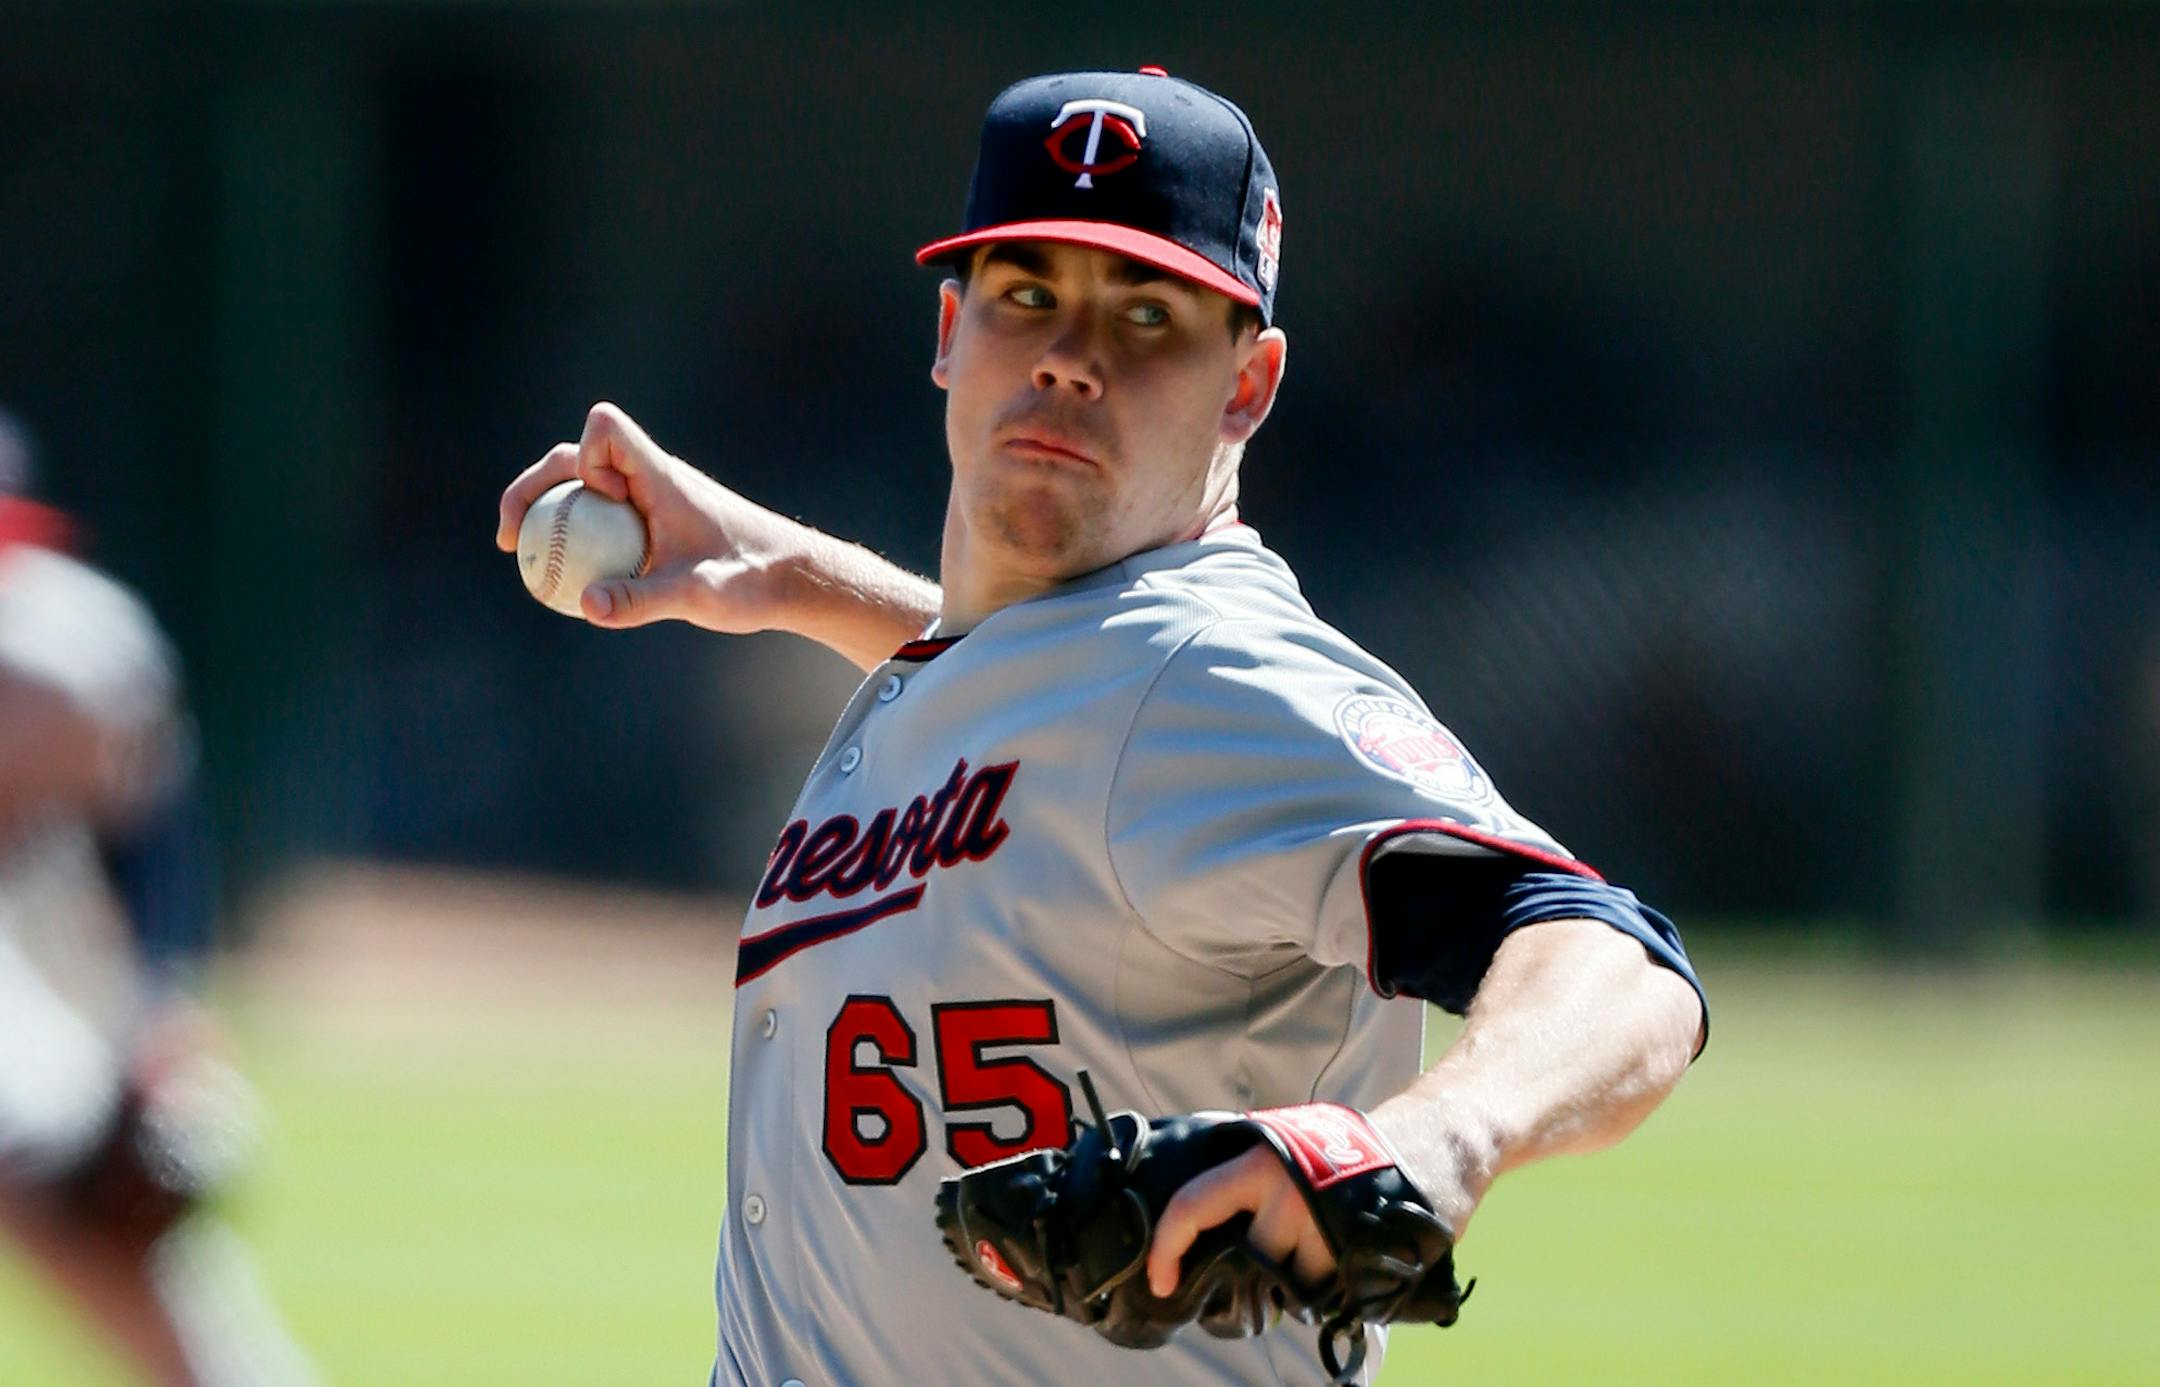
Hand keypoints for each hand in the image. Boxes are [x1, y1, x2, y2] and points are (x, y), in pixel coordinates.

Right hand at [496, 402, 810, 632]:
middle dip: (534, 488)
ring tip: (520, 554)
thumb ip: (641, 600)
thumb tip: (585, 605)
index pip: (606, 427)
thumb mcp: (696, 595)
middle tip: (508, 539)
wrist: (794, 577)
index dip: (586, 457)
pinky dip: (575, 537)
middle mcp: (652, 478)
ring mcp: (651, 498)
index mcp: (661, 477)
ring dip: (548, 512)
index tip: (600, 503)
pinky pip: (602, 518)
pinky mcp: (655, 521)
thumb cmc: (753, 579)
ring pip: (584, 488)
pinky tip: (565, 580)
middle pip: (575, 456)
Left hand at [1146, 1146, 1336, 1297]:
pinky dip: (1326, 1283)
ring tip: (1321, 1242)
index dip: (1167, 1247)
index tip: (1160, 1281)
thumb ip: (1242, 1172)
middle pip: (1251, 1252)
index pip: (1193, 1205)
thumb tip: (1194, 1208)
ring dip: (1300, 1273)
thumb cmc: (1338, 1147)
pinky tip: (1340, 1255)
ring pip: (1288, 1278)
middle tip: (1284, 1244)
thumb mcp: (1282, 1140)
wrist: (1415, 1149)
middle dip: (1265, 1258)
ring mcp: (1322, 1225)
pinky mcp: (1352, 1253)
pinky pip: (1321, 1289)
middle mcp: (1287, 1192)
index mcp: (1258, 1161)